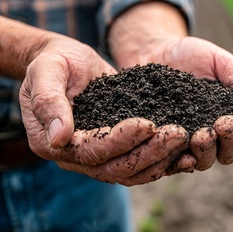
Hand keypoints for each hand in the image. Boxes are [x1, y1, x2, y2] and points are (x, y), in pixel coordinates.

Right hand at [19, 36, 195, 184]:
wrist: (65, 61)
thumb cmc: (53, 62)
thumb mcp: (46, 72)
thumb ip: (49, 102)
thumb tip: (58, 138)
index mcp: (53, 143)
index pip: (92, 151)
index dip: (120, 140)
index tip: (148, 124)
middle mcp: (76, 157)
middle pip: (117, 168)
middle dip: (150, 152)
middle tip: (178, 133)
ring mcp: (98, 156)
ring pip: (132, 171)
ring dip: (161, 158)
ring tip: (186, 138)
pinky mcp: (117, 149)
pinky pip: (141, 164)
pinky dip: (164, 161)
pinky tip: (187, 152)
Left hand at [117, 36, 232, 170]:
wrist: (154, 49)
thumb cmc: (192, 55)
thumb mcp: (220, 62)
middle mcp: (213, 135)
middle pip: (230, 153)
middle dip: (231, 140)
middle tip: (224, 124)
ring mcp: (188, 142)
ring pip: (205, 161)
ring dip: (208, 151)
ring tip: (203, 135)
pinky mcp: (165, 144)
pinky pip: (174, 162)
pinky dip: (181, 160)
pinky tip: (183, 151)